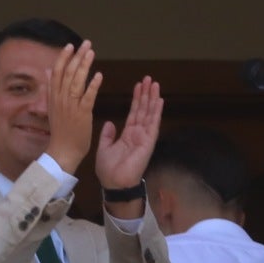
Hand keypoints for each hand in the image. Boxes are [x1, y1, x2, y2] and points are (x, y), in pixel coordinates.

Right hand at [43, 42, 100, 176]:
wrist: (62, 152)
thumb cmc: (61, 131)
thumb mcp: (52, 106)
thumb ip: (52, 87)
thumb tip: (47, 70)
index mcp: (53, 97)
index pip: (56, 72)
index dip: (63, 57)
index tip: (70, 45)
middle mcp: (60, 99)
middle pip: (67, 72)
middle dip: (77, 56)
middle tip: (86, 43)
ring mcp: (71, 106)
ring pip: (76, 81)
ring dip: (84, 65)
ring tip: (92, 52)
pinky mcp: (82, 114)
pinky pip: (88, 97)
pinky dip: (93, 85)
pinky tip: (99, 75)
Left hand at [94, 77, 162, 208]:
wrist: (113, 183)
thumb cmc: (109, 170)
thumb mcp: (104, 148)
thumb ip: (107, 135)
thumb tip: (109, 123)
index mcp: (127, 135)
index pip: (134, 113)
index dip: (136, 99)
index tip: (138, 85)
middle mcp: (138, 134)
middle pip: (143, 110)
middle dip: (146, 94)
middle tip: (149, 79)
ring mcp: (144, 137)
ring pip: (149, 114)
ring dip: (152, 99)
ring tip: (154, 84)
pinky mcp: (148, 142)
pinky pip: (153, 124)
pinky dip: (156, 112)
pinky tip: (159, 100)